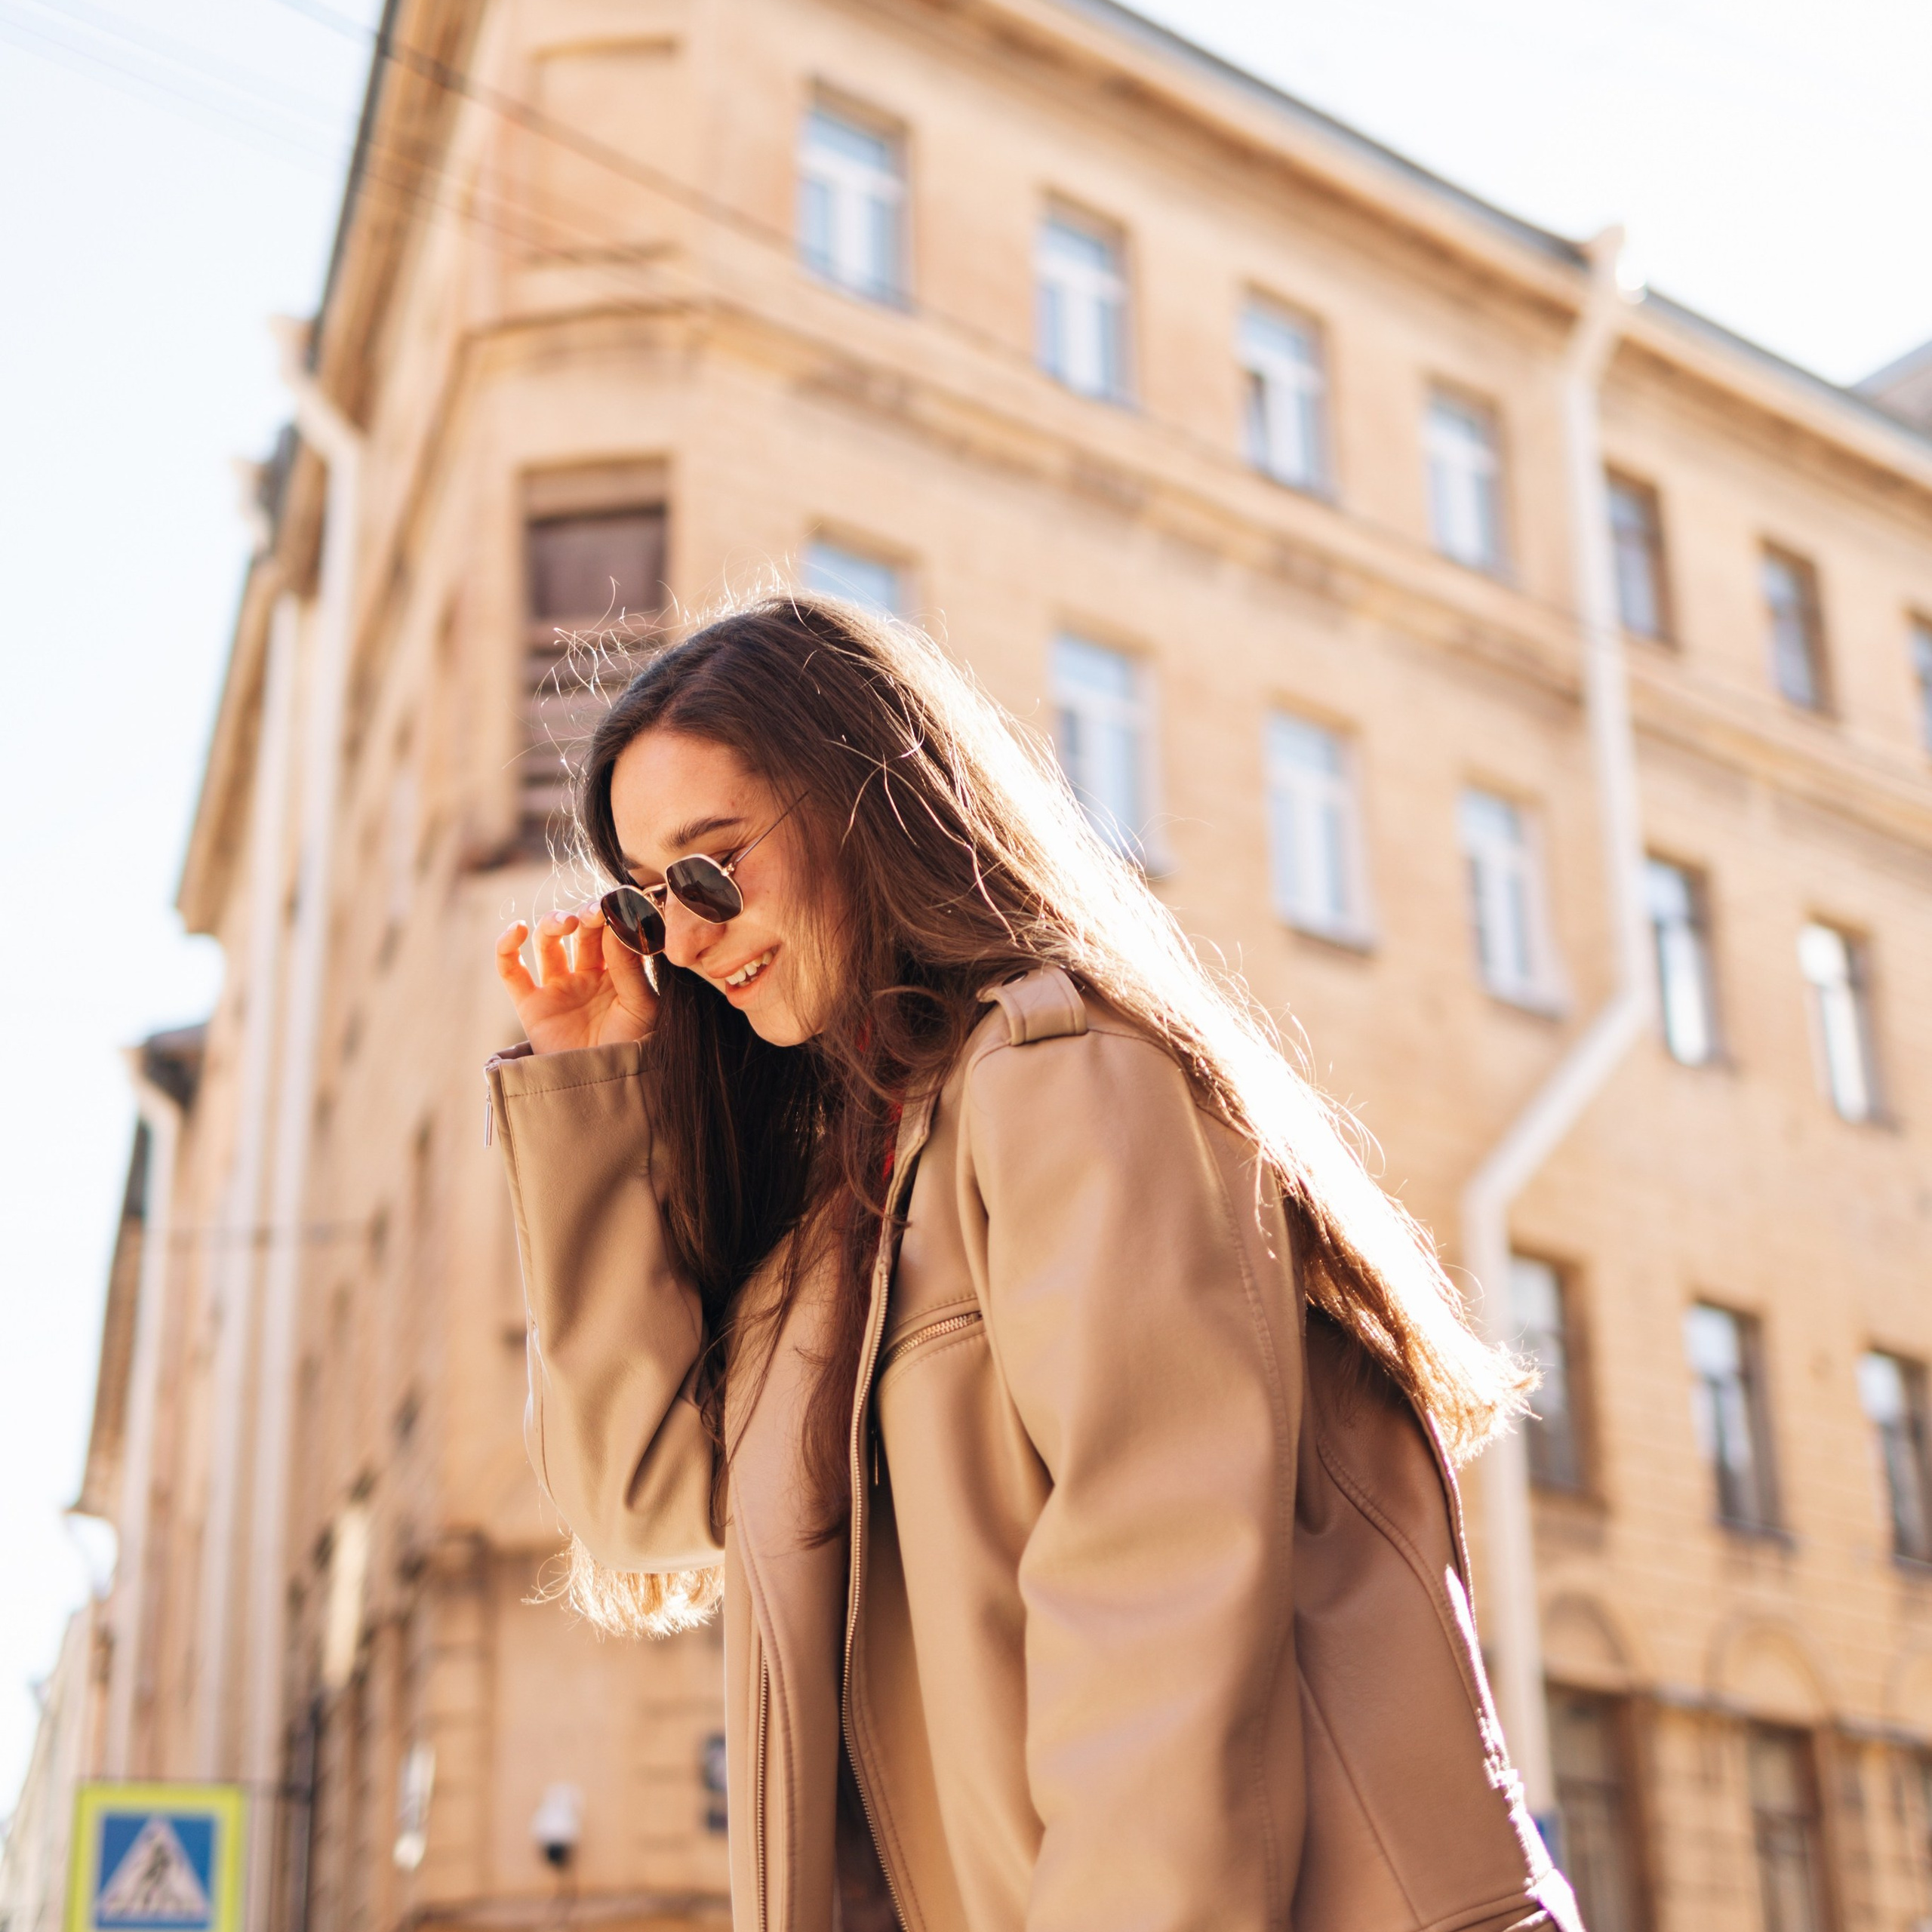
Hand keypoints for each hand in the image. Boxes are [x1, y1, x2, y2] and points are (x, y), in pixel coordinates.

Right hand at [496, 903, 657, 1052]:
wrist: (603, 1087)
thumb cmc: (631, 1048)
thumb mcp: (641, 1006)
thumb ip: (629, 968)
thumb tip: (615, 926)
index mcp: (618, 970)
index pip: (611, 931)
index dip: (612, 914)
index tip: (617, 902)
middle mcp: (587, 973)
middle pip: (581, 931)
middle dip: (586, 916)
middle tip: (594, 913)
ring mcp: (558, 986)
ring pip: (548, 942)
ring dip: (554, 923)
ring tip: (566, 923)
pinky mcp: (531, 1004)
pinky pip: (511, 970)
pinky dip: (507, 946)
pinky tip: (518, 930)